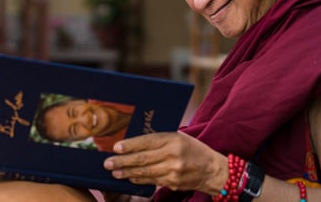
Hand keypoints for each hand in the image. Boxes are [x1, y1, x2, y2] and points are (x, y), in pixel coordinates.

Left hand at [103, 132, 226, 194]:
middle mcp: (173, 155)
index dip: (130, 145)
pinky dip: (139, 179)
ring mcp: (173, 171)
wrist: (212, 169)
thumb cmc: (193, 149)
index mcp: (173, 139)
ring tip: (114, 172)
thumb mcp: (179, 137)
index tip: (116, 148)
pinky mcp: (173, 182)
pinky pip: (152, 181)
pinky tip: (129, 178)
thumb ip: (159, 139)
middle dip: (123, 161)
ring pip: (145, 172)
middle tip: (108, 162)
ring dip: (127, 172)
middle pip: (143, 159)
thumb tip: (135, 142)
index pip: (147, 142)